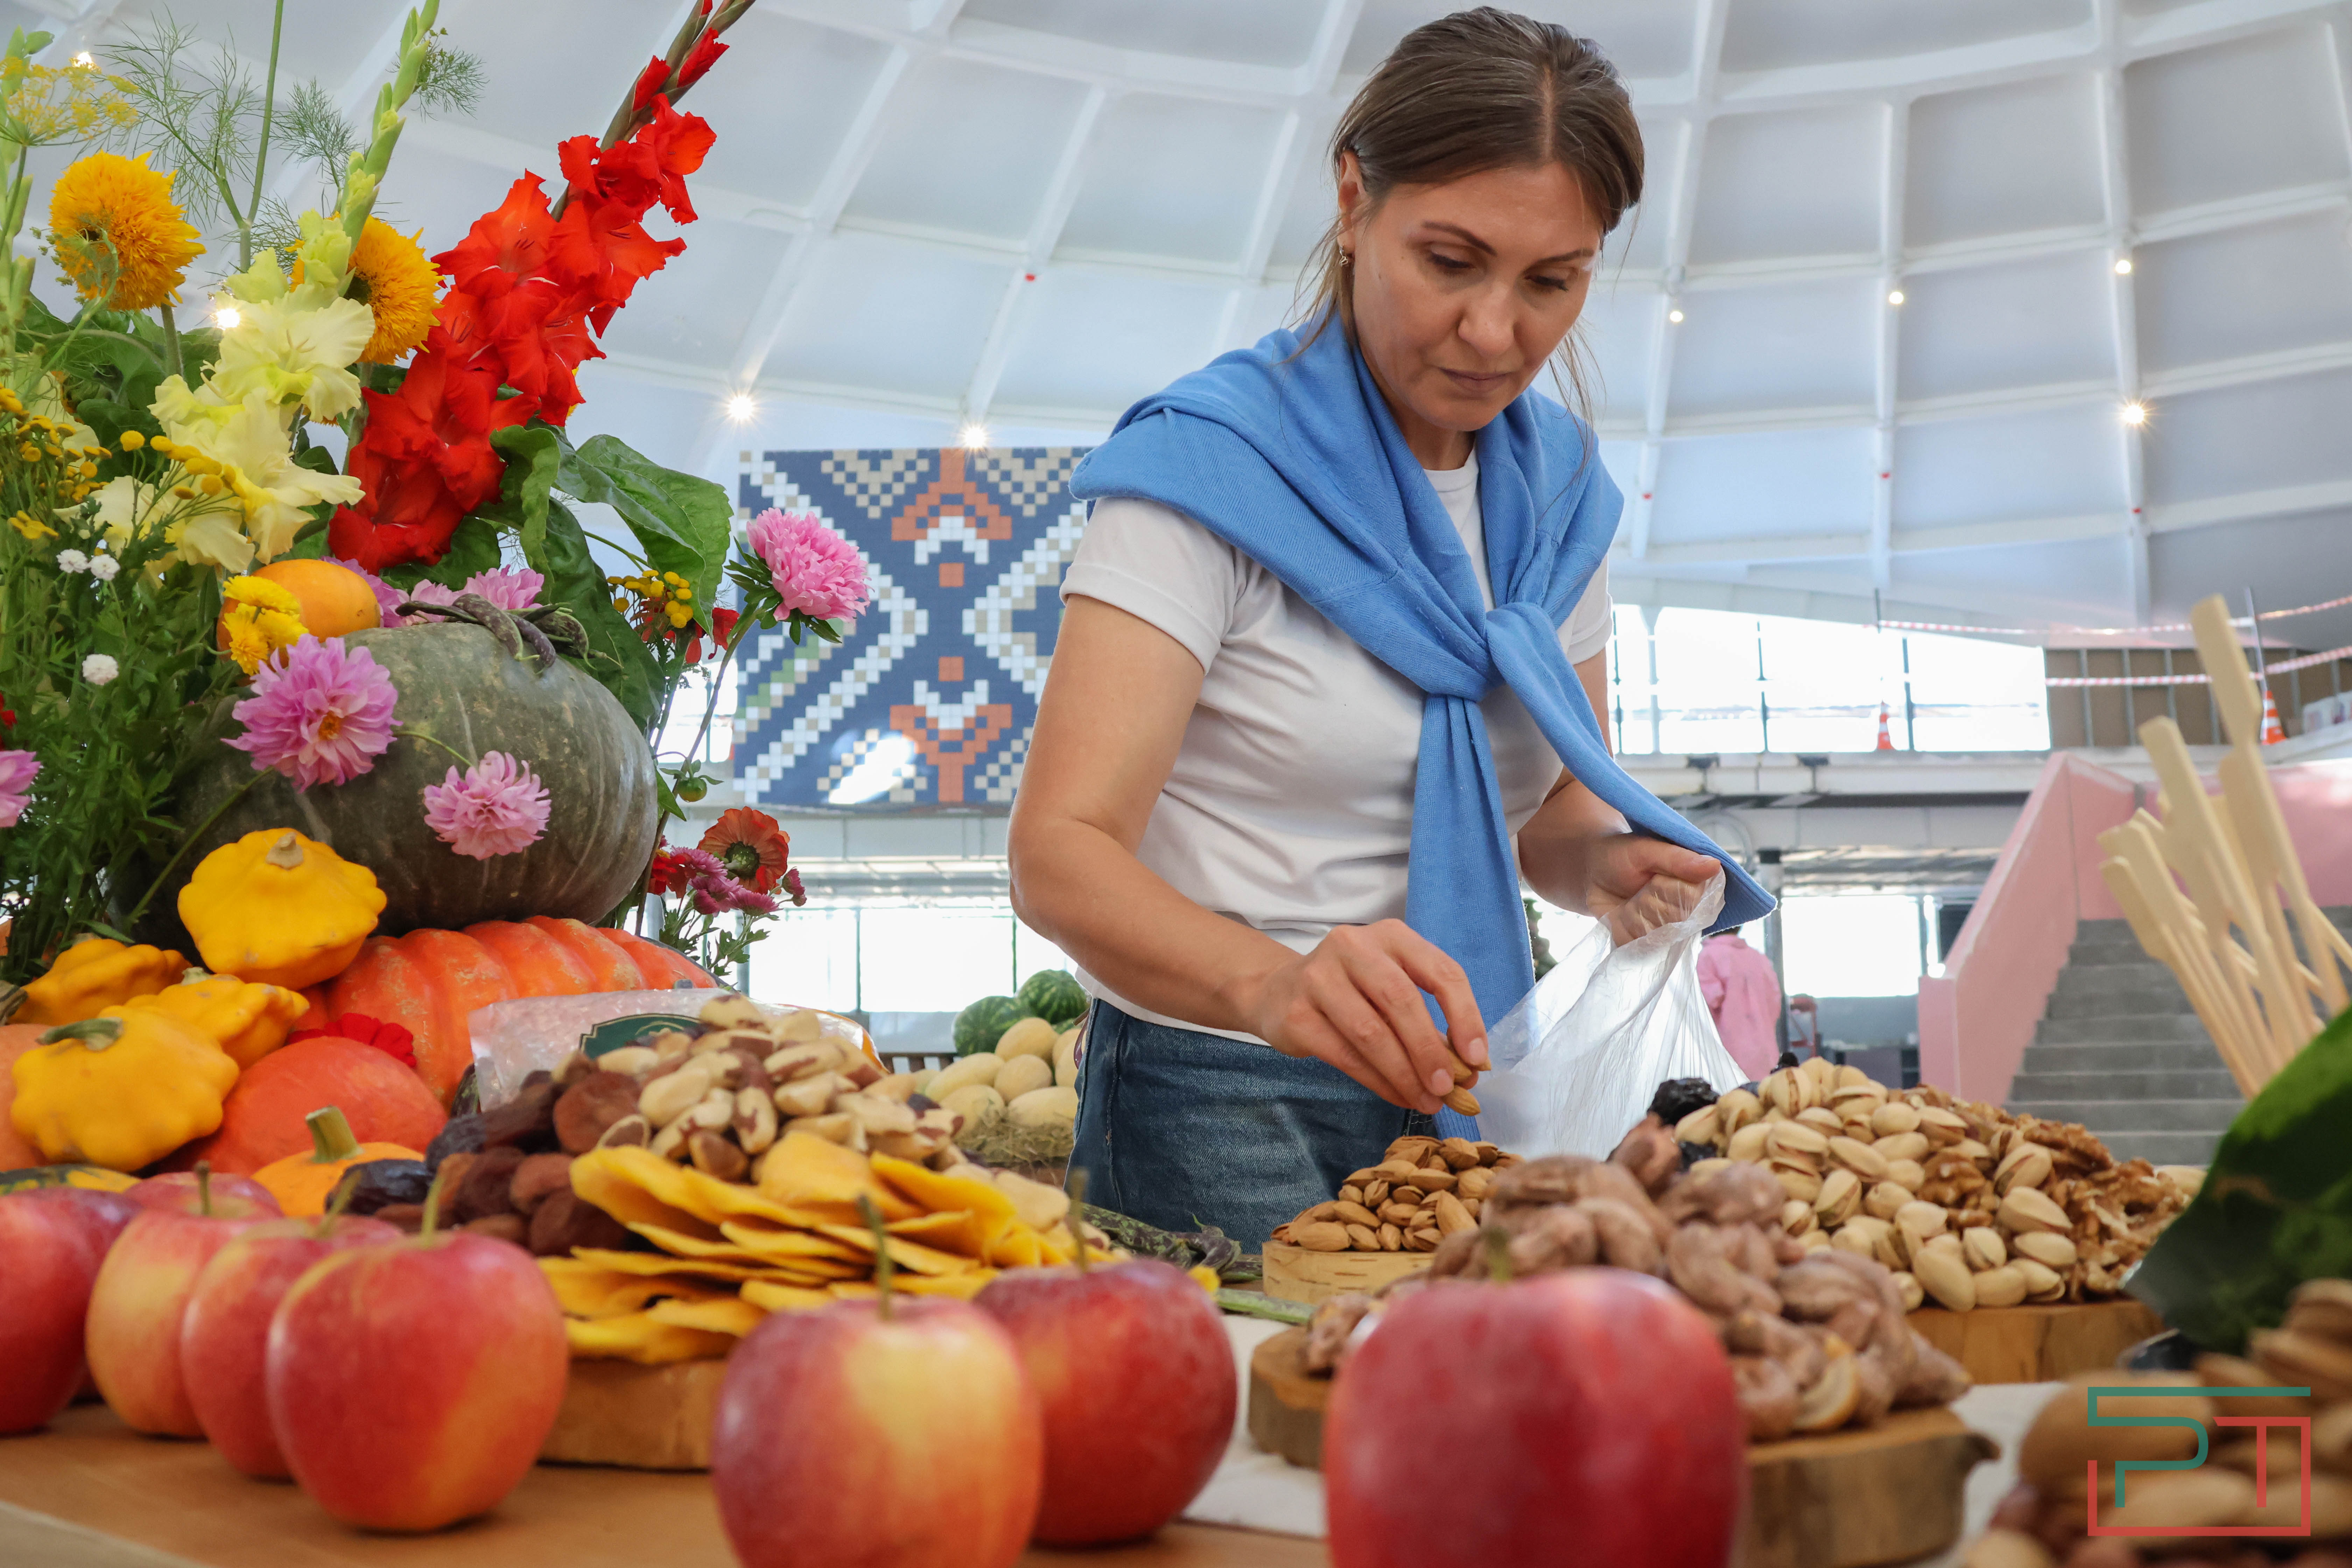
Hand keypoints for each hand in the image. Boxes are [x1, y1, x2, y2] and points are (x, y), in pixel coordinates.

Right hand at [1230, 920, 1487, 1111]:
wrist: (1277, 992)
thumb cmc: (1351, 993)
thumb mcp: (1392, 988)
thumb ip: (1429, 1019)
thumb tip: (1470, 1068)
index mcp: (1391, 935)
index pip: (1441, 971)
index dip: (1465, 1016)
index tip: (1478, 1058)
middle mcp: (1353, 946)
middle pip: (1402, 999)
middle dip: (1430, 1050)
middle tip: (1448, 1087)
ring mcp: (1319, 976)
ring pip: (1372, 1032)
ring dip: (1405, 1074)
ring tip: (1426, 1100)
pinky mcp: (1297, 1013)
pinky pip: (1345, 1055)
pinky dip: (1377, 1081)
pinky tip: (1397, 1095)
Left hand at [1581, 833, 1720, 945]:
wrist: (1592, 870)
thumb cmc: (1622, 855)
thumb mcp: (1644, 849)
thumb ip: (1677, 859)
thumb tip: (1714, 866)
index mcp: (1695, 883)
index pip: (1692, 896)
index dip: (1667, 886)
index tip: (1654, 873)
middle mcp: (1686, 910)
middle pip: (1673, 916)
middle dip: (1649, 898)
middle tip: (1638, 883)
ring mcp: (1666, 930)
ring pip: (1656, 932)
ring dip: (1635, 912)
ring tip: (1629, 897)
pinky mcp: (1644, 943)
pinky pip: (1638, 946)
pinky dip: (1623, 929)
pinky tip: (1621, 914)